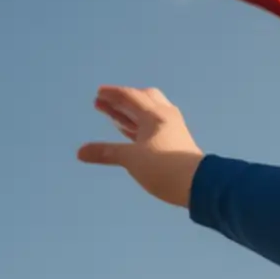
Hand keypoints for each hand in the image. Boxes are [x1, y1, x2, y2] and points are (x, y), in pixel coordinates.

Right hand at [77, 85, 204, 207]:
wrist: (199, 185)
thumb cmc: (163, 167)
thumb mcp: (131, 159)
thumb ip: (106, 153)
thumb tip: (80, 152)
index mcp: (155, 115)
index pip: (131, 96)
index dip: (113, 94)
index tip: (99, 93)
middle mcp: (166, 118)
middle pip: (144, 100)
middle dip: (122, 100)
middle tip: (104, 103)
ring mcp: (172, 131)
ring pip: (148, 115)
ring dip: (129, 113)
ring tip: (112, 115)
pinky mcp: (175, 144)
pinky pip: (152, 129)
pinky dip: (138, 126)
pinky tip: (131, 132)